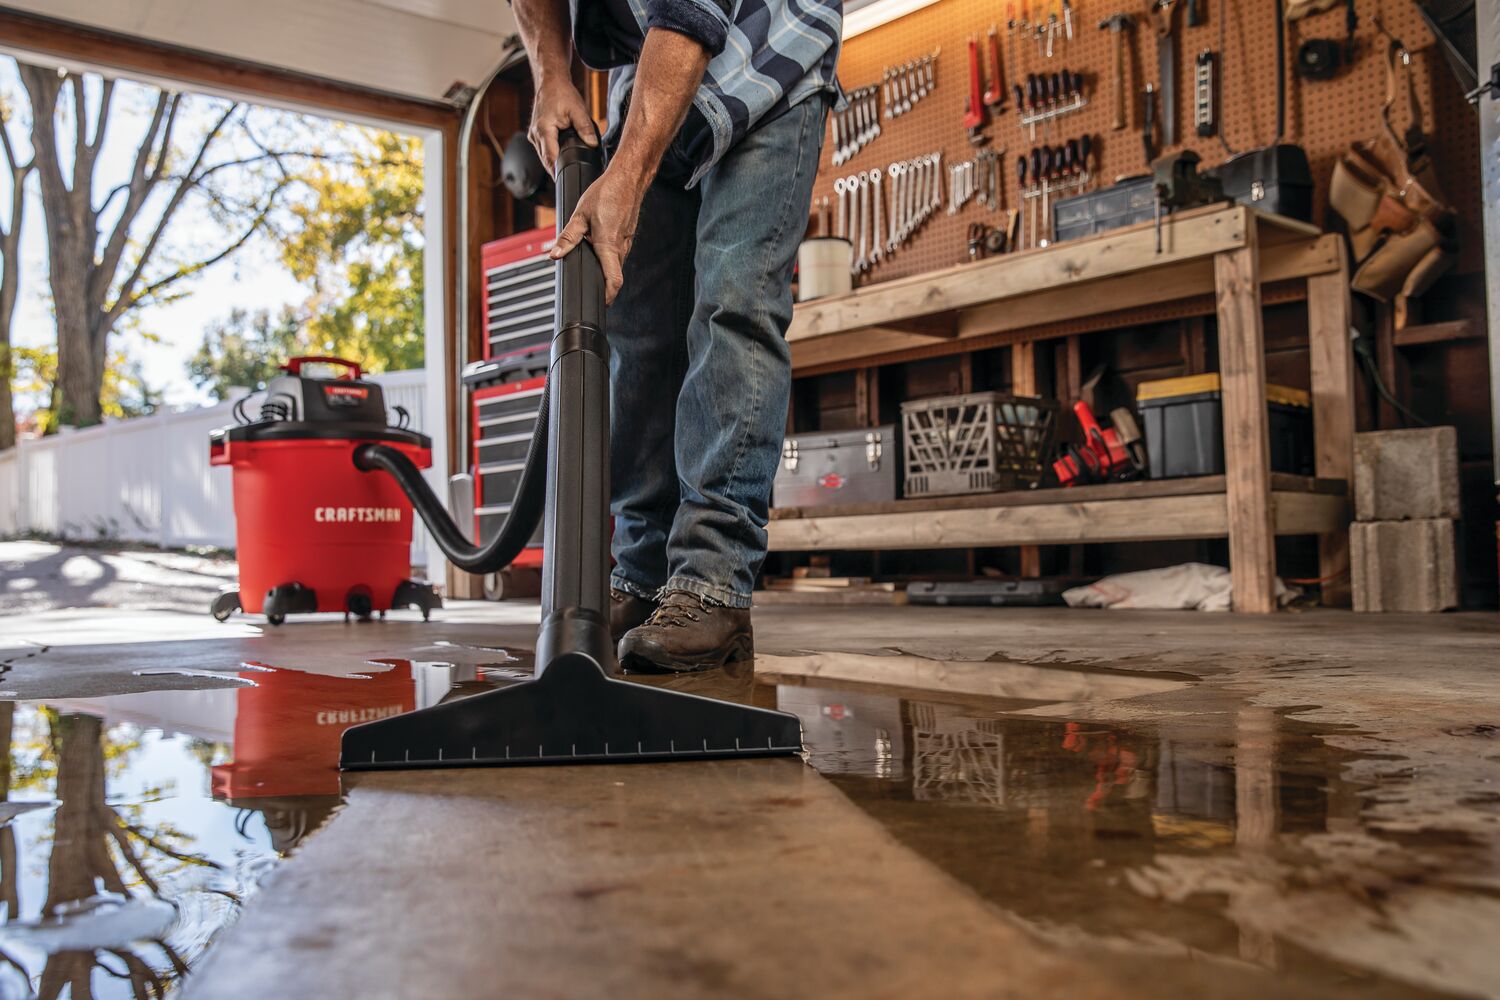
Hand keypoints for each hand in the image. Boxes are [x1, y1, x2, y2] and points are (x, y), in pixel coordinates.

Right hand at [527, 79, 596, 172]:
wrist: (550, 82)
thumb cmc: (562, 94)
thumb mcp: (577, 110)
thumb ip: (585, 128)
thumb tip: (593, 144)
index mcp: (543, 130)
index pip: (550, 159)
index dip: (558, 172)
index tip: (567, 181)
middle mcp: (535, 136)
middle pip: (546, 161)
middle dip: (558, 171)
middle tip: (572, 182)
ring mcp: (533, 136)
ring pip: (544, 158)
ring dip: (554, 165)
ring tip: (568, 174)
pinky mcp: (535, 135)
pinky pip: (543, 151)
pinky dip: (552, 156)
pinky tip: (562, 162)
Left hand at [549, 164, 643, 303]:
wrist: (627, 179)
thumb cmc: (606, 193)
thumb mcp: (580, 214)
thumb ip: (567, 237)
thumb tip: (554, 254)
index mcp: (608, 245)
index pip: (614, 281)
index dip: (608, 296)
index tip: (600, 303)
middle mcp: (621, 247)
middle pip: (614, 276)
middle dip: (603, 286)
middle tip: (590, 290)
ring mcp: (626, 243)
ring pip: (616, 265)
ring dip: (605, 271)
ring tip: (591, 269)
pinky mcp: (627, 237)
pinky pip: (619, 254)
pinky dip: (609, 259)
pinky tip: (598, 250)